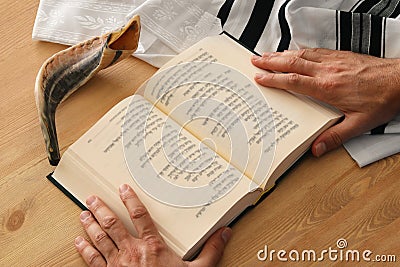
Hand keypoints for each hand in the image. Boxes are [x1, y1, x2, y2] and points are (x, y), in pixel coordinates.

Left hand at [75, 184, 231, 266]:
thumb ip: (211, 251)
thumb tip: (224, 234)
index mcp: (152, 246)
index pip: (140, 215)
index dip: (130, 199)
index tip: (123, 188)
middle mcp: (132, 251)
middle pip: (113, 224)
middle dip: (101, 209)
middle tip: (92, 197)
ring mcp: (118, 264)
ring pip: (100, 239)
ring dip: (90, 225)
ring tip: (83, 214)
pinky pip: (92, 260)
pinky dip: (84, 249)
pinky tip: (78, 241)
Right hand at [251, 48, 399, 156]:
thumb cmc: (382, 100)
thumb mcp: (359, 124)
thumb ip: (335, 136)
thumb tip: (316, 149)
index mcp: (328, 88)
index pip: (294, 81)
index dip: (274, 79)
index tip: (260, 77)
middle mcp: (328, 71)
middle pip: (293, 63)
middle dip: (271, 61)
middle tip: (255, 60)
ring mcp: (334, 61)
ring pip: (302, 54)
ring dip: (282, 54)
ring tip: (267, 54)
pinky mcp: (341, 56)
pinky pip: (315, 51)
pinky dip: (300, 50)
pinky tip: (295, 51)